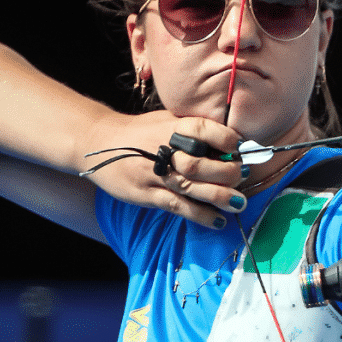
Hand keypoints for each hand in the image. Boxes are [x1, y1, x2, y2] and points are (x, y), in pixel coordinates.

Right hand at [84, 111, 246, 227]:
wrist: (98, 143)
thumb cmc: (141, 132)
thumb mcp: (166, 120)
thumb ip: (194, 130)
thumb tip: (234, 144)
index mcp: (171, 127)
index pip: (203, 129)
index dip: (227, 139)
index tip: (241, 148)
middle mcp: (162, 149)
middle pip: (201, 164)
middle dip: (228, 172)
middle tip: (243, 176)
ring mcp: (153, 173)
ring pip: (192, 188)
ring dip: (220, 197)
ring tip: (238, 203)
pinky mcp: (146, 194)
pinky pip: (178, 206)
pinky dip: (200, 215)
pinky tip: (217, 221)